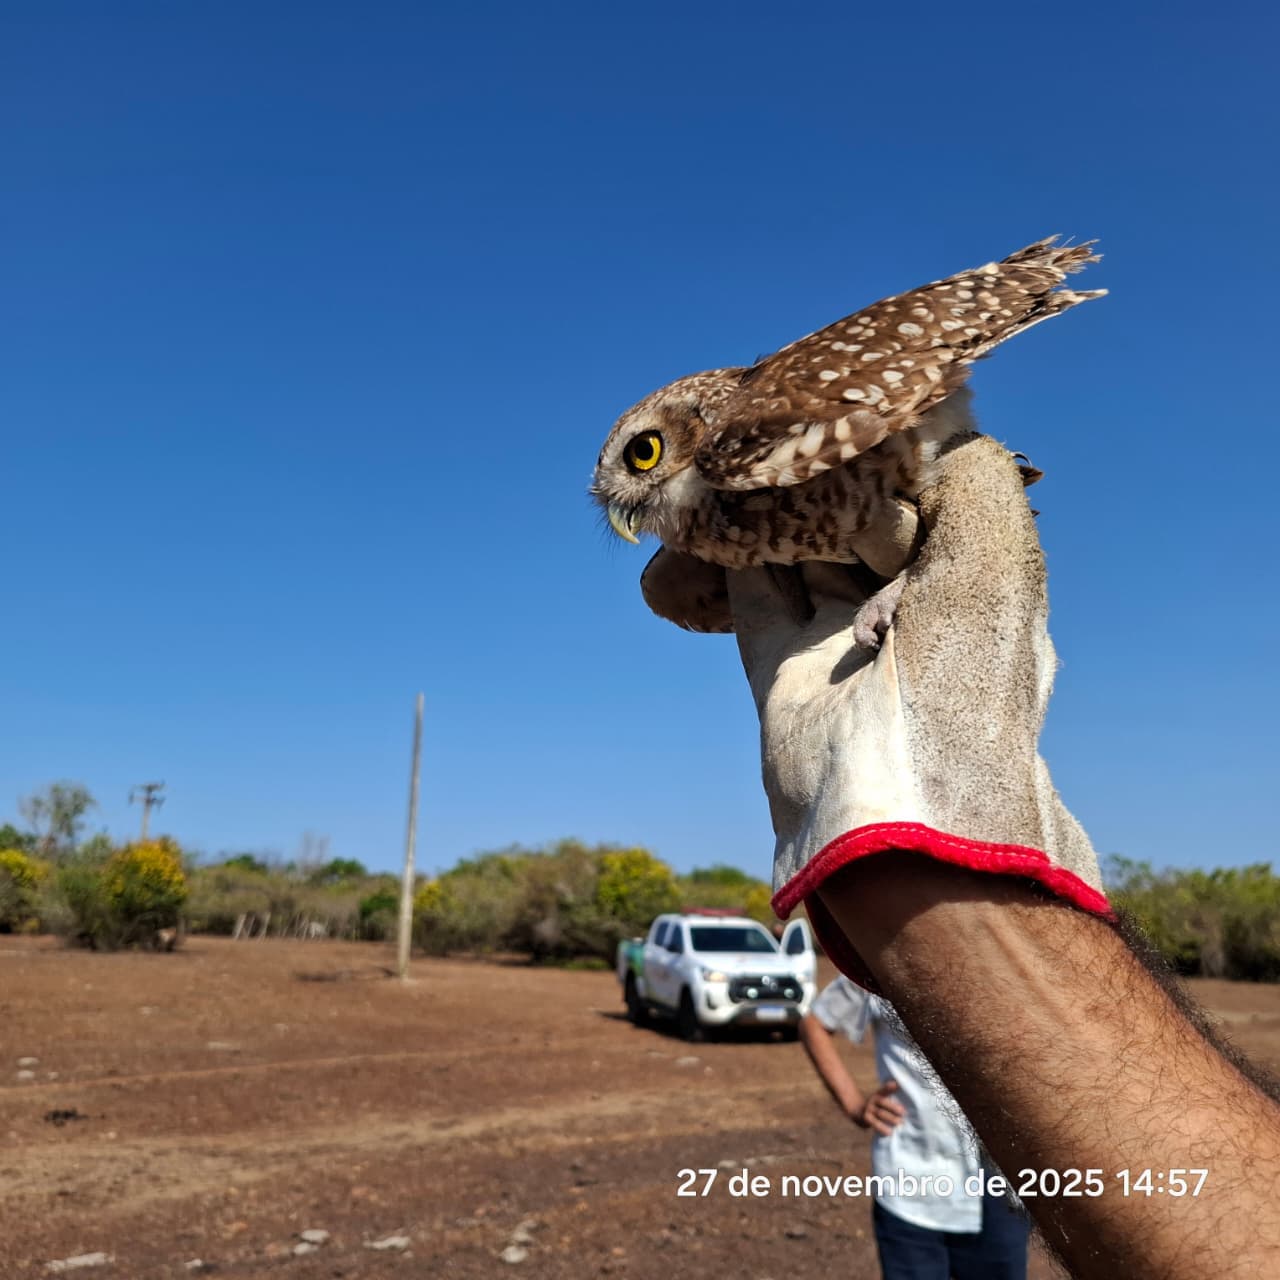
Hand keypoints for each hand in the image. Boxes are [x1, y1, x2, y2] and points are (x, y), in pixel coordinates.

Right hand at [724, 434, 1110, 986]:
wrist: (892, 805)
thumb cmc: (960, 676)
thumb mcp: (995, 555)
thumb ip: (971, 475)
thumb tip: (936, 413)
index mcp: (967, 585)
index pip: (926, 496)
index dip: (891, 445)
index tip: (853, 391)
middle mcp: (905, 609)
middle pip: (854, 518)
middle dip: (820, 471)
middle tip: (781, 408)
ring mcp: (836, 639)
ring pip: (796, 550)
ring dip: (769, 502)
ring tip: (737, 441)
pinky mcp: (779, 668)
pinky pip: (750, 592)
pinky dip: (727, 551)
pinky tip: (709, 501)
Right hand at [852, 1079, 904, 1135]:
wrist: (859, 1112)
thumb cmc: (877, 1105)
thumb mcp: (881, 1097)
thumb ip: (889, 1091)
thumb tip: (898, 1084)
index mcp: (877, 1095)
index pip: (883, 1090)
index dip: (889, 1087)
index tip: (897, 1084)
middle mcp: (872, 1101)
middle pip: (882, 1102)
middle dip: (893, 1107)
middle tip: (903, 1113)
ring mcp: (868, 1110)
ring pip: (879, 1114)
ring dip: (890, 1118)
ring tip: (899, 1123)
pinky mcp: (866, 1120)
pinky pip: (874, 1124)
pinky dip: (882, 1129)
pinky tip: (890, 1132)